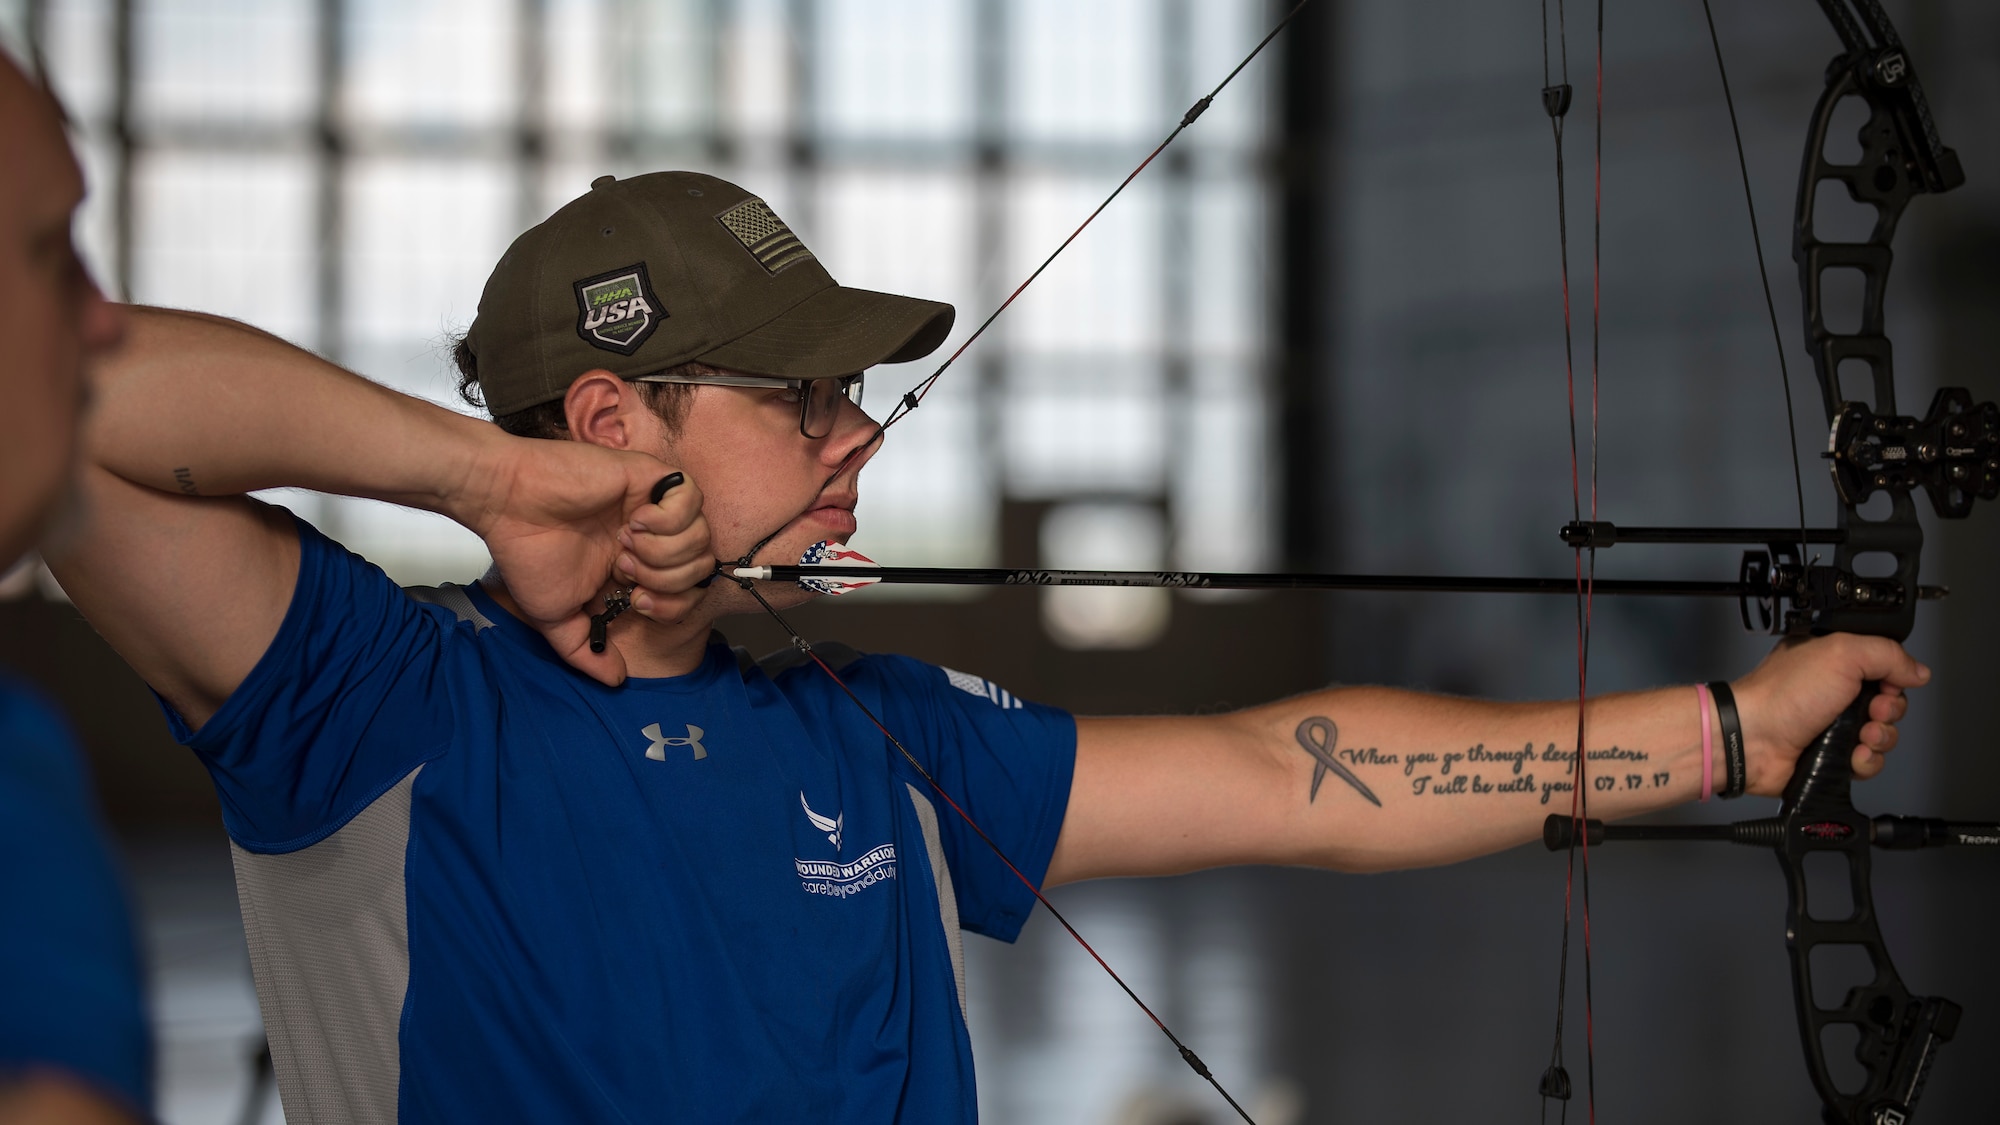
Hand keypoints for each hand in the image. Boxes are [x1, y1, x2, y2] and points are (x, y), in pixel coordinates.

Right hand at [464, 437, 711, 684]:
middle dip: (668, 579)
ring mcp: (653, 507)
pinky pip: (692, 498)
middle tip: (625, 567)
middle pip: (701, 568)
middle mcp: (651, 538)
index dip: (670, 605)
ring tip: (625, 542)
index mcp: (636, 567)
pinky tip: (635, 520)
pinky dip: (669, 518)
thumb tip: (617, 680)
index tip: (633, 598)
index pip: (687, 593)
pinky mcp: (649, 477)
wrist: (508, 503)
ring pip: (702, 536)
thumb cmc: (527, 553)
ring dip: (665, 549)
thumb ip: (586, 652)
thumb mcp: (556, 617)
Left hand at [1732, 633, 1930, 795]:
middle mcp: (1836, 692)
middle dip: (1890, 710)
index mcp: (1836, 661)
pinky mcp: (1833, 755)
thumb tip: (1917, 670)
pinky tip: (1852, 754)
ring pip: (1883, 735)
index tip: (1887, 683)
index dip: (1895, 678)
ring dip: (1880, 737)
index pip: (1886, 667)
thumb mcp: (1842, 653)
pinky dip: (1866, 761)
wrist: (1753, 739)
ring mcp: (1834, 725)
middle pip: (1891, 703)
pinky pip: (1869, 762)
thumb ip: (1887, 653)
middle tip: (1871, 710)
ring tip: (1860, 735)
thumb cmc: (1781, 695)